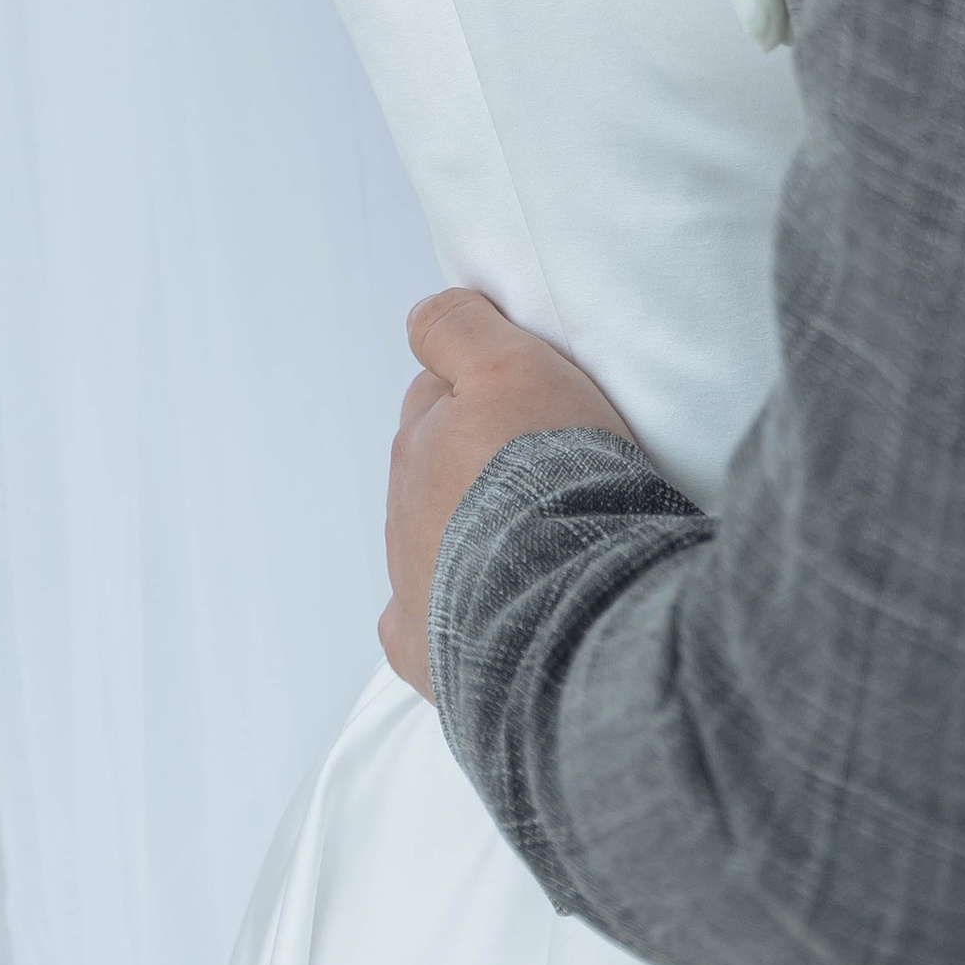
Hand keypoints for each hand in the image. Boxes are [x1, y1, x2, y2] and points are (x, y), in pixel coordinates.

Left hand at [380, 286, 634, 701]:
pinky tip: (483, 607)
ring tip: (536, 537)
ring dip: (468, 532)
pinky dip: (444, 613)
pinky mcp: (425, 648)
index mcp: (421, 440)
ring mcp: (410, 581)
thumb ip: (459, 329)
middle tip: (538, 465)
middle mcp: (405, 507)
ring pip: (429, 540)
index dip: (482, 387)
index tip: (528, 398)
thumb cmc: (547, 476)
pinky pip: (419, 626)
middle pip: (429, 466)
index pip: (436, 393)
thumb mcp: (510, 365)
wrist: (560, 596)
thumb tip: (419, 316)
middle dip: (468, 459)